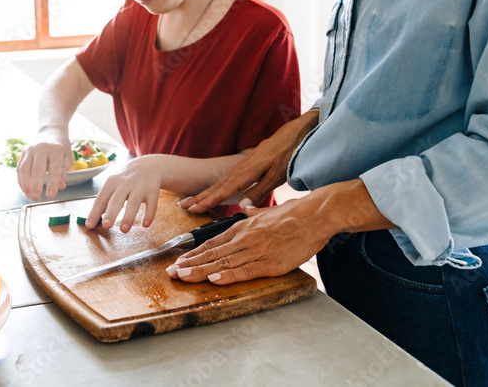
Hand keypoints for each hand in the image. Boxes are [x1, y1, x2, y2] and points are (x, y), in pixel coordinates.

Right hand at [16, 129, 71, 200]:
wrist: (51, 130)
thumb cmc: (61, 145)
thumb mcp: (67, 157)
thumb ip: (63, 171)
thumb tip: (60, 186)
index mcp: (56, 149)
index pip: (54, 168)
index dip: (52, 183)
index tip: (50, 195)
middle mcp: (42, 148)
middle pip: (37, 169)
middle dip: (36, 185)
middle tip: (36, 198)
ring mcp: (30, 149)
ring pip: (25, 168)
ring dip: (25, 184)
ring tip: (29, 194)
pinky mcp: (23, 152)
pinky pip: (19, 167)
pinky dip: (20, 179)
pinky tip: (24, 188)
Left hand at [85, 156, 163, 231]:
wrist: (148, 166)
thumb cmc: (125, 180)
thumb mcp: (113, 185)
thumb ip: (105, 201)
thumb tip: (93, 220)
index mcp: (112, 182)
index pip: (101, 199)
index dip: (95, 212)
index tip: (89, 225)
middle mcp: (125, 183)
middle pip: (117, 199)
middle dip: (111, 212)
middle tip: (106, 226)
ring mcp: (140, 186)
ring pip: (134, 202)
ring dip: (129, 216)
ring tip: (124, 230)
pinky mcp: (152, 190)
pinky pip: (152, 203)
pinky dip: (149, 214)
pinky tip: (145, 225)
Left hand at [169, 179, 393, 284]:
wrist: (315, 215)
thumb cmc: (294, 214)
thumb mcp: (268, 210)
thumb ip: (254, 212)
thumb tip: (247, 207)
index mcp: (242, 228)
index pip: (212, 243)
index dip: (194, 254)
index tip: (179, 261)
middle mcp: (244, 238)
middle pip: (212, 253)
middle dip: (189, 264)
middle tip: (171, 273)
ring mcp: (256, 250)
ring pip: (223, 262)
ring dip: (201, 271)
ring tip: (183, 277)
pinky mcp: (270, 262)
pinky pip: (246, 270)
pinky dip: (229, 275)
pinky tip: (215, 280)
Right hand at [181, 109, 319, 212]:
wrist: (292, 135)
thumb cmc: (287, 156)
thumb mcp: (276, 176)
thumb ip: (259, 191)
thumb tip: (242, 205)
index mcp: (247, 173)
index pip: (223, 191)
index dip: (209, 201)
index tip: (194, 209)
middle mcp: (240, 169)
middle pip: (217, 186)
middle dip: (200, 197)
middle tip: (183, 206)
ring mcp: (241, 165)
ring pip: (219, 181)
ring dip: (205, 192)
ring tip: (191, 201)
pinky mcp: (245, 164)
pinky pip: (226, 178)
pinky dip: (216, 186)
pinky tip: (213, 191)